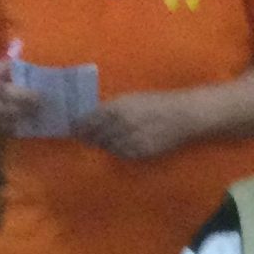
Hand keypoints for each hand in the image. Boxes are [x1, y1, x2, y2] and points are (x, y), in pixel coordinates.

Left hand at [80, 91, 197, 160]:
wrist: (181, 115)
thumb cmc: (156, 103)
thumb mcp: (132, 99)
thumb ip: (113, 108)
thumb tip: (94, 117)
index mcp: (117, 107)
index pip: (90, 120)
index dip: (79, 126)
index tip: (73, 129)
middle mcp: (121, 124)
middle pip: (96, 136)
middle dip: (88, 137)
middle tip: (83, 138)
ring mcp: (130, 139)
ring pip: (108, 146)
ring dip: (103, 144)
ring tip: (101, 141)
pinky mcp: (139, 152)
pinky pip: (122, 154)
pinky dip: (117, 150)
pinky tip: (119, 146)